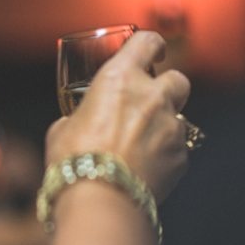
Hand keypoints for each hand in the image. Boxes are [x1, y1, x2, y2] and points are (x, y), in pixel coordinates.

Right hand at [46, 31, 190, 200]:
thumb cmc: (73, 163)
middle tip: (151, 104)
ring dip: (166, 127)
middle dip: (168, 89)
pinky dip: (167, 156)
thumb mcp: (63, 129)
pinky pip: (179, 150)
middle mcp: (151, 97)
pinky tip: (147, 170)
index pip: (147, 42)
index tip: (153, 51)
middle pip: (178, 79)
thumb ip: (80, 116)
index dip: (152, 44)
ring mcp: (171, 127)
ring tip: (144, 146)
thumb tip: (79, 122)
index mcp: (119, 79)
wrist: (99, 202)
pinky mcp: (181, 156)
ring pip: (180, 118)